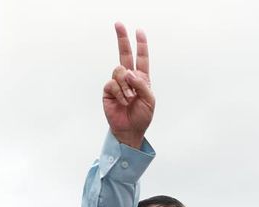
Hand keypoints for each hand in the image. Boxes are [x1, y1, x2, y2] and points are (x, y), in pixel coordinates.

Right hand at [103, 23, 155, 146]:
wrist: (130, 130)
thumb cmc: (142, 116)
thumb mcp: (149, 100)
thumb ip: (142, 84)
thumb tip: (128, 72)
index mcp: (141, 78)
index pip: (141, 58)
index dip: (141, 45)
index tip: (139, 31)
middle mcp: (129, 78)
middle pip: (124, 54)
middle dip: (122, 38)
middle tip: (118, 24)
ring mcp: (117, 83)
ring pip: (119, 71)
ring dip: (126, 86)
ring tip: (130, 98)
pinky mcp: (108, 90)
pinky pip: (112, 83)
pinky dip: (120, 93)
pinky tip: (123, 102)